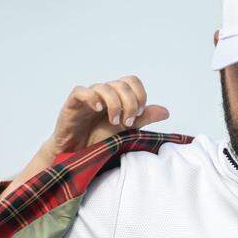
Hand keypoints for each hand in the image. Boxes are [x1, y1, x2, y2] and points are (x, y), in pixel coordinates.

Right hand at [0, 76, 169, 199]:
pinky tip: (99, 108)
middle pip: (121, 84)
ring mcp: (87, 98)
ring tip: (115, 121)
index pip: (131, 81)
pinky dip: (91, 97)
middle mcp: (102, 94)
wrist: (78, 155)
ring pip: (104, 87)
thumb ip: (143, 119)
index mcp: (116, 97)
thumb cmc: (99, 141)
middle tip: (127, 122)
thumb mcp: (125, 130)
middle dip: (129, 103)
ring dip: (114, 104)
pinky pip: (81, 91)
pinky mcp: (72, 105)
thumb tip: (166, 112)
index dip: (139, 95)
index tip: (138, 114)